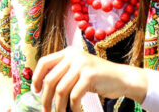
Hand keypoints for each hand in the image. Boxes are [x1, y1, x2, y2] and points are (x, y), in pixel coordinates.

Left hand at [31, 47, 147, 111]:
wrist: (122, 78)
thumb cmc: (98, 77)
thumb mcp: (79, 69)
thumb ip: (63, 72)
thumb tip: (41, 87)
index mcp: (68, 52)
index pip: (44, 62)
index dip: (36, 77)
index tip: (36, 91)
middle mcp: (73, 55)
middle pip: (50, 79)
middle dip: (46, 98)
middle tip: (46, 110)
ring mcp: (82, 65)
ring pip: (61, 90)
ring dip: (59, 106)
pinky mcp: (90, 76)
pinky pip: (74, 96)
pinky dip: (74, 108)